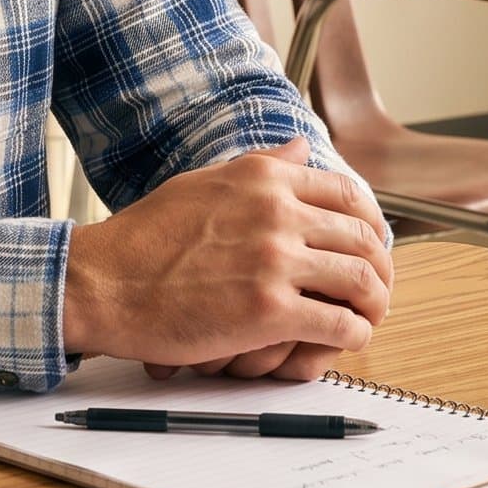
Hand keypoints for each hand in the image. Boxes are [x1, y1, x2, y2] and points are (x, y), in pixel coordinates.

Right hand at [61, 137, 391, 369]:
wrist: (105, 282)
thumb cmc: (147, 237)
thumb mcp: (206, 183)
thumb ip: (261, 166)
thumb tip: (301, 148)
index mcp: (263, 179)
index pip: (348, 194)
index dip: (371, 224)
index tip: (369, 246)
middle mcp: (276, 212)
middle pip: (365, 238)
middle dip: (381, 268)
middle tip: (376, 289)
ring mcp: (275, 261)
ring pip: (362, 282)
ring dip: (374, 305)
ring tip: (366, 318)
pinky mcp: (269, 311)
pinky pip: (339, 325)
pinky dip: (353, 336)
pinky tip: (343, 339)